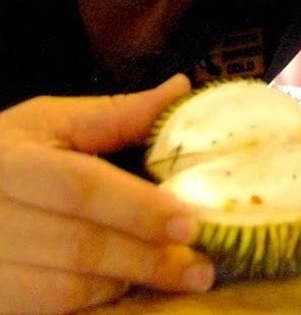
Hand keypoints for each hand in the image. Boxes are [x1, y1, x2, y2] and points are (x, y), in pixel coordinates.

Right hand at [0, 76, 214, 313]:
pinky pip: (46, 312)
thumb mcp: (52, 122)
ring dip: (125, 283)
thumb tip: (182, 89)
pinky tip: (127, 289)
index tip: (188, 223)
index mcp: (11, 162)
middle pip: (78, 245)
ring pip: (63, 290)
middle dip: (146, 257)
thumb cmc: (9, 153)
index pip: (81, 188)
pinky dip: (93, 302)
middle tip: (201, 267)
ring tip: (177, 276)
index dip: (138, 207)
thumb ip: (117, 114)